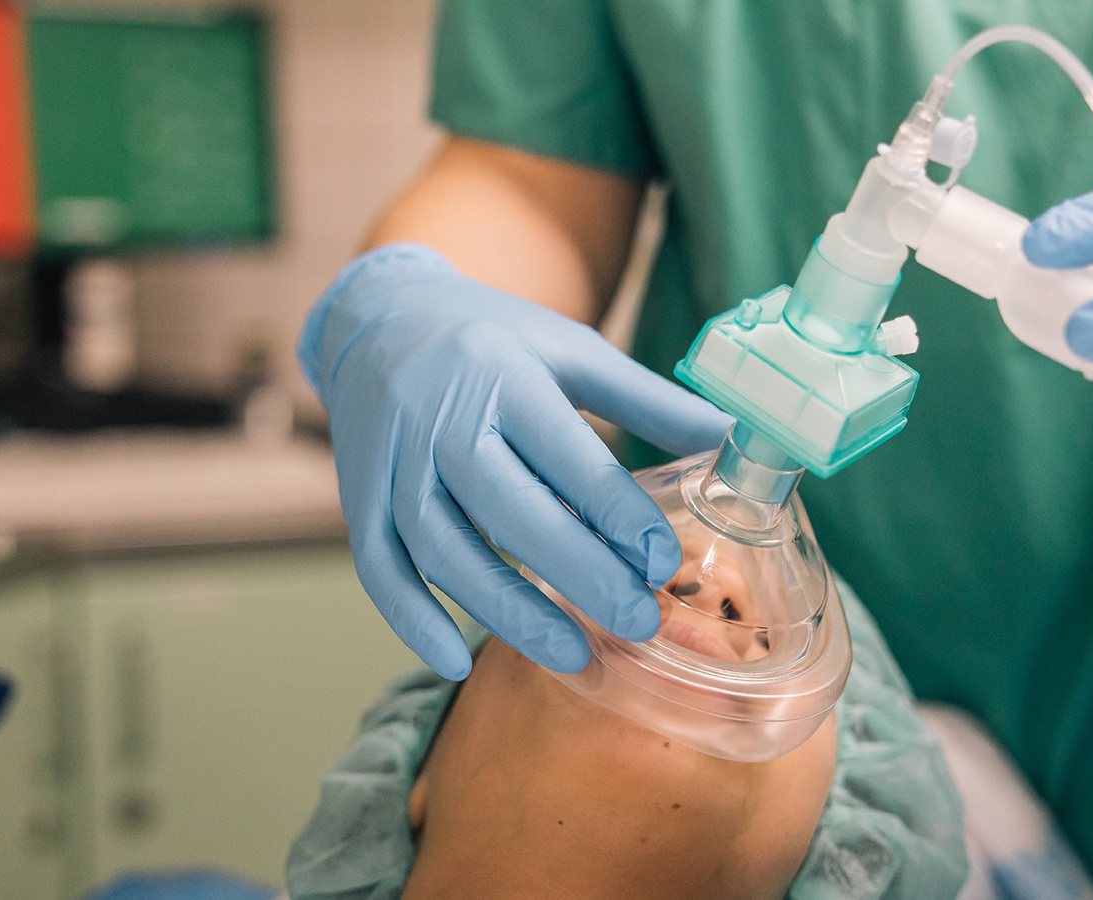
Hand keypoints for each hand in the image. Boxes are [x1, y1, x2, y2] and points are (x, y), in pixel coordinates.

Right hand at [301, 243, 731, 678]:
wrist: (378, 317)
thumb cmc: (493, 339)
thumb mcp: (572, 351)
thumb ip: (650, 400)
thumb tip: (736, 439)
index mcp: (503, 373)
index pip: (565, 455)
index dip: (616, 513)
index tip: (663, 562)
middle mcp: (440, 416)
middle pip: (507, 508)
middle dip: (576, 572)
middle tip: (637, 623)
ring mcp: (391, 460)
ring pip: (443, 548)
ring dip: (506, 610)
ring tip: (574, 657)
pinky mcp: (356, 496)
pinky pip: (378, 568)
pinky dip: (412, 620)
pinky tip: (456, 662)